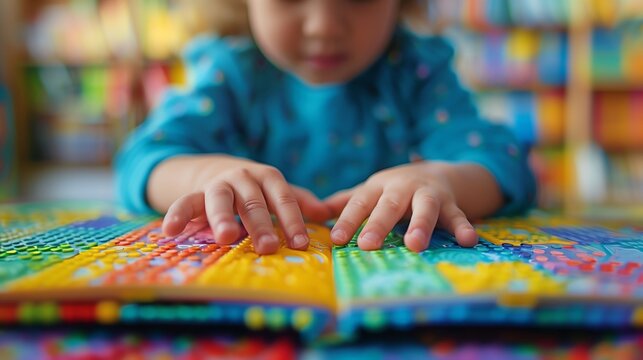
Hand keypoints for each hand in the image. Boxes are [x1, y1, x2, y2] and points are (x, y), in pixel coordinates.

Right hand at [161, 159, 331, 254]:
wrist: (218, 170)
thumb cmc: (256, 188)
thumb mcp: (277, 191)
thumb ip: (299, 202)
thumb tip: (325, 214)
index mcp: (268, 177)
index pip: (283, 199)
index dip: (292, 221)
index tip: (300, 244)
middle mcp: (243, 178)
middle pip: (253, 202)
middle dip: (261, 225)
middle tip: (268, 247)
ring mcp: (218, 185)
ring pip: (220, 200)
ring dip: (224, 218)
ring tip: (226, 237)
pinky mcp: (195, 194)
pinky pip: (185, 203)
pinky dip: (178, 215)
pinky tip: (170, 231)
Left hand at [325, 162, 478, 251]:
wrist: (437, 172)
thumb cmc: (394, 190)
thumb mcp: (370, 191)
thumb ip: (345, 202)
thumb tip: (312, 212)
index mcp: (379, 187)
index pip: (360, 203)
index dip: (347, 221)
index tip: (336, 240)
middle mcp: (402, 189)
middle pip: (389, 206)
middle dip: (379, 224)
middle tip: (368, 245)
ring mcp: (428, 195)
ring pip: (424, 208)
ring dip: (420, 225)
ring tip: (414, 245)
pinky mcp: (451, 204)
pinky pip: (458, 216)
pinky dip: (463, 227)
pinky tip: (469, 241)